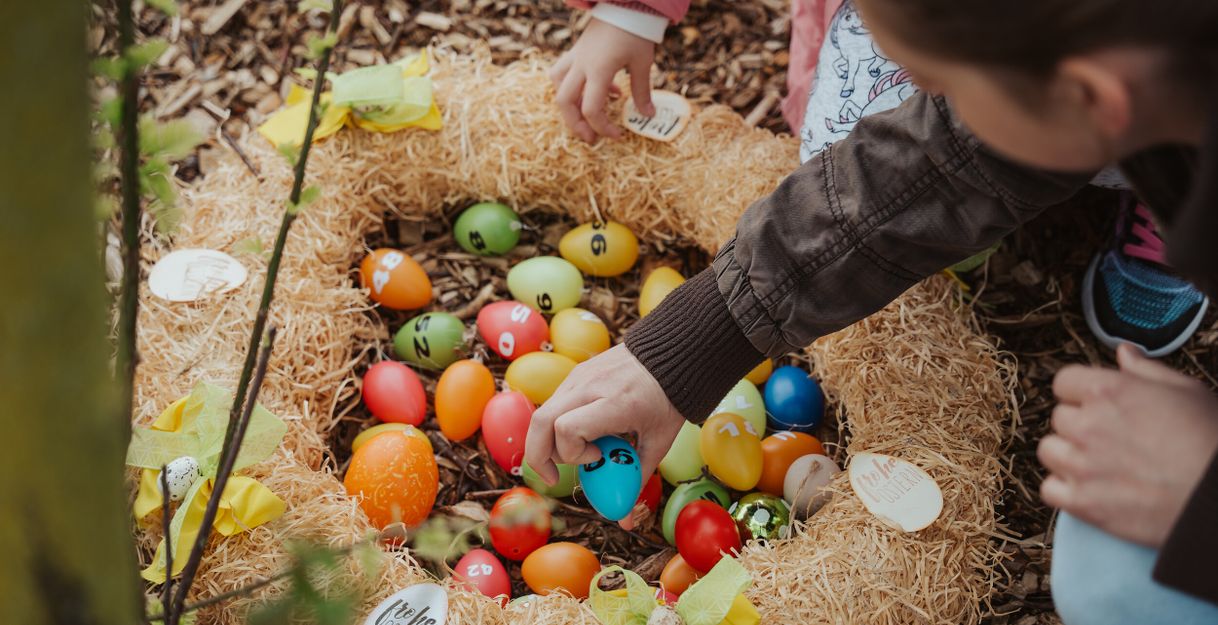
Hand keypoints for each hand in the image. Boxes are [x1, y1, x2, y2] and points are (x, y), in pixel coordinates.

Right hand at [524, 344, 684, 485]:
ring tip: (571, 455)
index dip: (573, 453)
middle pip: (541, 422)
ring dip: (547, 441)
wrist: (673, 354)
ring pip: (542, 412)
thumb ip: (636, 480)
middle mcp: (590, 386)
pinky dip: (555, 425)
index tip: (597, 459)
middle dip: (539, 456)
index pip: (567, 429)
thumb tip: (623, 520)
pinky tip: (579, 434)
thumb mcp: (659, 442)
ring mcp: (579, 376)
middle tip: (553, 478)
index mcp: (614, 403)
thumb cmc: (669, 400)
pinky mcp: (576, 373)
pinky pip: (554, 403)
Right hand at [549, 18, 655, 141]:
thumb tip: (647, 116)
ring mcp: (575, 57)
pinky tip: (597, 90)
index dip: (602, 128)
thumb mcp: (642, 63)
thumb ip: (642, 92)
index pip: (591, 109)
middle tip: (592, 138)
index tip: (617, 135)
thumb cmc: (636, 32)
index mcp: (599, 70)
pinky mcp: (576, 52)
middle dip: (576, 124)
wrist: (625, 5)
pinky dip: (571, 87)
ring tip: (586, 115)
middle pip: (564, 102)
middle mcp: (581, 65)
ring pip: (558, 86)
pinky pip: (561, 73)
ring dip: (568, 105)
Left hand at [1039, 344, 1217, 546]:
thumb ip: (1145, 370)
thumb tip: (1123, 353)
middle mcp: (1088, 425)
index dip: (1081, 393)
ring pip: (1049, 451)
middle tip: (1111, 439)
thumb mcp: (1186, 391)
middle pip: (1059, 418)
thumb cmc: (1211, 440)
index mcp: (1108, 391)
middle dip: (1080, 425)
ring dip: (1069, 456)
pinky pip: (1049, 490)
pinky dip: (1065, 491)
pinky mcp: (1084, 503)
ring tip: (1101, 464)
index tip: (1098, 404)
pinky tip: (1092, 489)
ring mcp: (1082, 466)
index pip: (1064, 382)